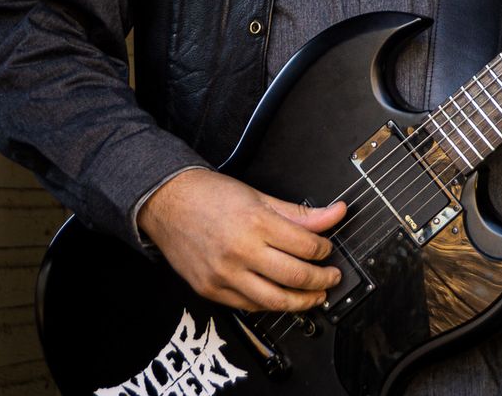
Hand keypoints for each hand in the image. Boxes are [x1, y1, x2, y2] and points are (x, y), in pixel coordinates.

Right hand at [137, 168, 345, 311]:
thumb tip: (335, 214)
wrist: (167, 203)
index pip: (306, 246)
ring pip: (274, 300)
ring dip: (302, 302)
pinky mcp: (210, 290)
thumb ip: (300, 213)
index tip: (329, 249)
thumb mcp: (260, 196)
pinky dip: (271, 305)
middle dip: (322, 281)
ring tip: (315, 296)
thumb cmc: (210, 196)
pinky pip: (249, 306)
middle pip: (295, 277)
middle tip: (332, 278)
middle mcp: (240, 251)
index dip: (325, 250)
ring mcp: (223, 274)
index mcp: (256, 223)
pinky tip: (282, 298)